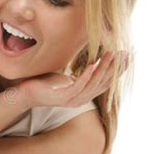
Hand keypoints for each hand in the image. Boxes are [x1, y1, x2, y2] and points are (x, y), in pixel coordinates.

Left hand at [14, 51, 128, 107]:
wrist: (25, 92)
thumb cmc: (45, 84)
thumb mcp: (66, 78)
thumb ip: (80, 74)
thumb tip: (92, 61)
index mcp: (83, 94)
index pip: (105, 82)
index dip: (117, 70)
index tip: (127, 56)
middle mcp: (80, 100)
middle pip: (103, 83)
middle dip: (114, 68)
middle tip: (123, 53)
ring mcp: (71, 100)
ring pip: (92, 84)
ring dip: (103, 68)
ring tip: (110, 54)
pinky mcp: (61, 98)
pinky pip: (78, 86)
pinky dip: (87, 75)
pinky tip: (93, 64)